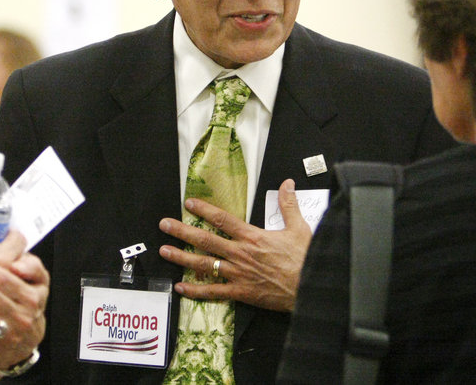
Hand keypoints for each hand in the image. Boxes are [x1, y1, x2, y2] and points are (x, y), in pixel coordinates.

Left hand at [159, 179, 311, 311]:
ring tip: (165, 251)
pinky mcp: (241, 292)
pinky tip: (181, 287)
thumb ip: (288, 204)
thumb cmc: (305, 259)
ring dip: (182, 258)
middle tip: (164, 225)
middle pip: (205, 240)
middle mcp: (240, 254)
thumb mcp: (299, 227)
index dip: (204, 209)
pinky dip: (196, 290)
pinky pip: (214, 292)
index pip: (222, 219)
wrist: (311, 287)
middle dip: (182, 231)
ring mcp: (238, 274)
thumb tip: (287, 183)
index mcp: (252, 237)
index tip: (189, 203)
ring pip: (204, 264)